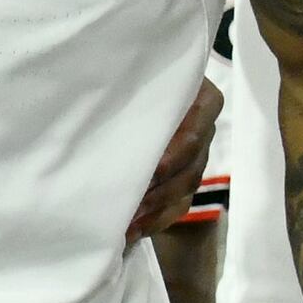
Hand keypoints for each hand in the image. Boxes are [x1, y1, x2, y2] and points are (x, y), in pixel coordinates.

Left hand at [129, 77, 228, 241]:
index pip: (191, 134)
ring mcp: (199, 154)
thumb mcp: (132, 72)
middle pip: (189, 166)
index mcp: (199, 98)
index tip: (145, 173)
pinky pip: (180, 205)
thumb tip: (96, 102)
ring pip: (185, 188)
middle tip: (128, 202)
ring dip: (155, 207)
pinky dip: (157, 219)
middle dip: (158, 189)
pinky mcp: (188, 176)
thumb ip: (127, 84)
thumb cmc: (131, 73)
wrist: (141, 83)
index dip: (169, 157)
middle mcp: (205, 126)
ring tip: (126, 220)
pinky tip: (133, 230)